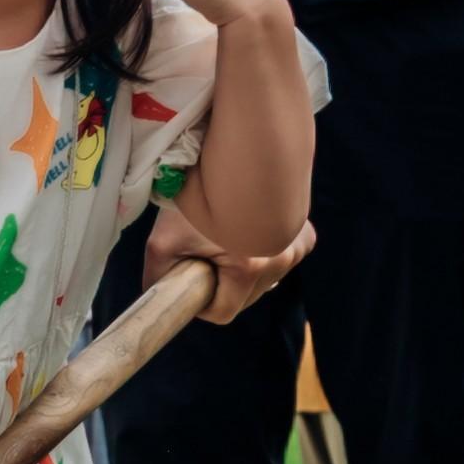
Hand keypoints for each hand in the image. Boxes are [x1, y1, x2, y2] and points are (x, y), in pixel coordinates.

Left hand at [147, 206, 313, 320]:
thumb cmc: (198, 193)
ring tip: (226, 236)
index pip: (223, 312)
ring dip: (243, 269)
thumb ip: (158, 280)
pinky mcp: (305, 235)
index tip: (189, 280)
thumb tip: (162, 300)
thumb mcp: (162, 241)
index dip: (200, 301)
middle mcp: (282, 260)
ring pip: (263, 281)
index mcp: (251, 268)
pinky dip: (264, 252)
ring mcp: (298, 247)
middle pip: (244, 297)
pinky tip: (248, 230)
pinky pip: (281, 260)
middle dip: (222, 283)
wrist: (240, 151)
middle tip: (204, 253)